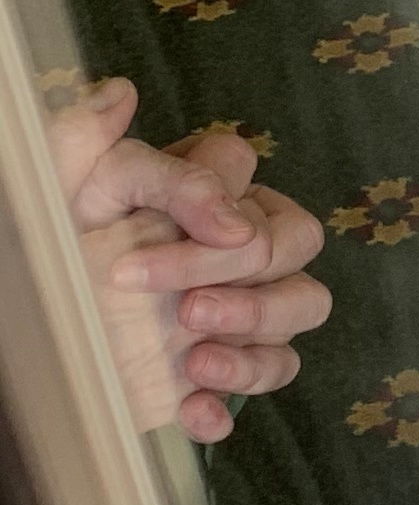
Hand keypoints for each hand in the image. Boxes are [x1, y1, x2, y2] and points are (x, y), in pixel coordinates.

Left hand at [49, 79, 331, 443]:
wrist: (28, 338)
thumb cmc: (42, 250)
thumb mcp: (55, 192)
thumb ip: (85, 139)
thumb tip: (125, 96)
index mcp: (195, 191)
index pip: (244, 176)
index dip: (216, 205)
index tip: (171, 231)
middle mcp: (229, 244)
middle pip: (296, 243)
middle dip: (246, 279)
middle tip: (183, 308)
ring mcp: (234, 306)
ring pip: (305, 305)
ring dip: (260, 331)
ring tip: (195, 356)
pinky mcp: (223, 365)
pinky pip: (271, 375)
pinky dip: (236, 395)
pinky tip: (193, 408)